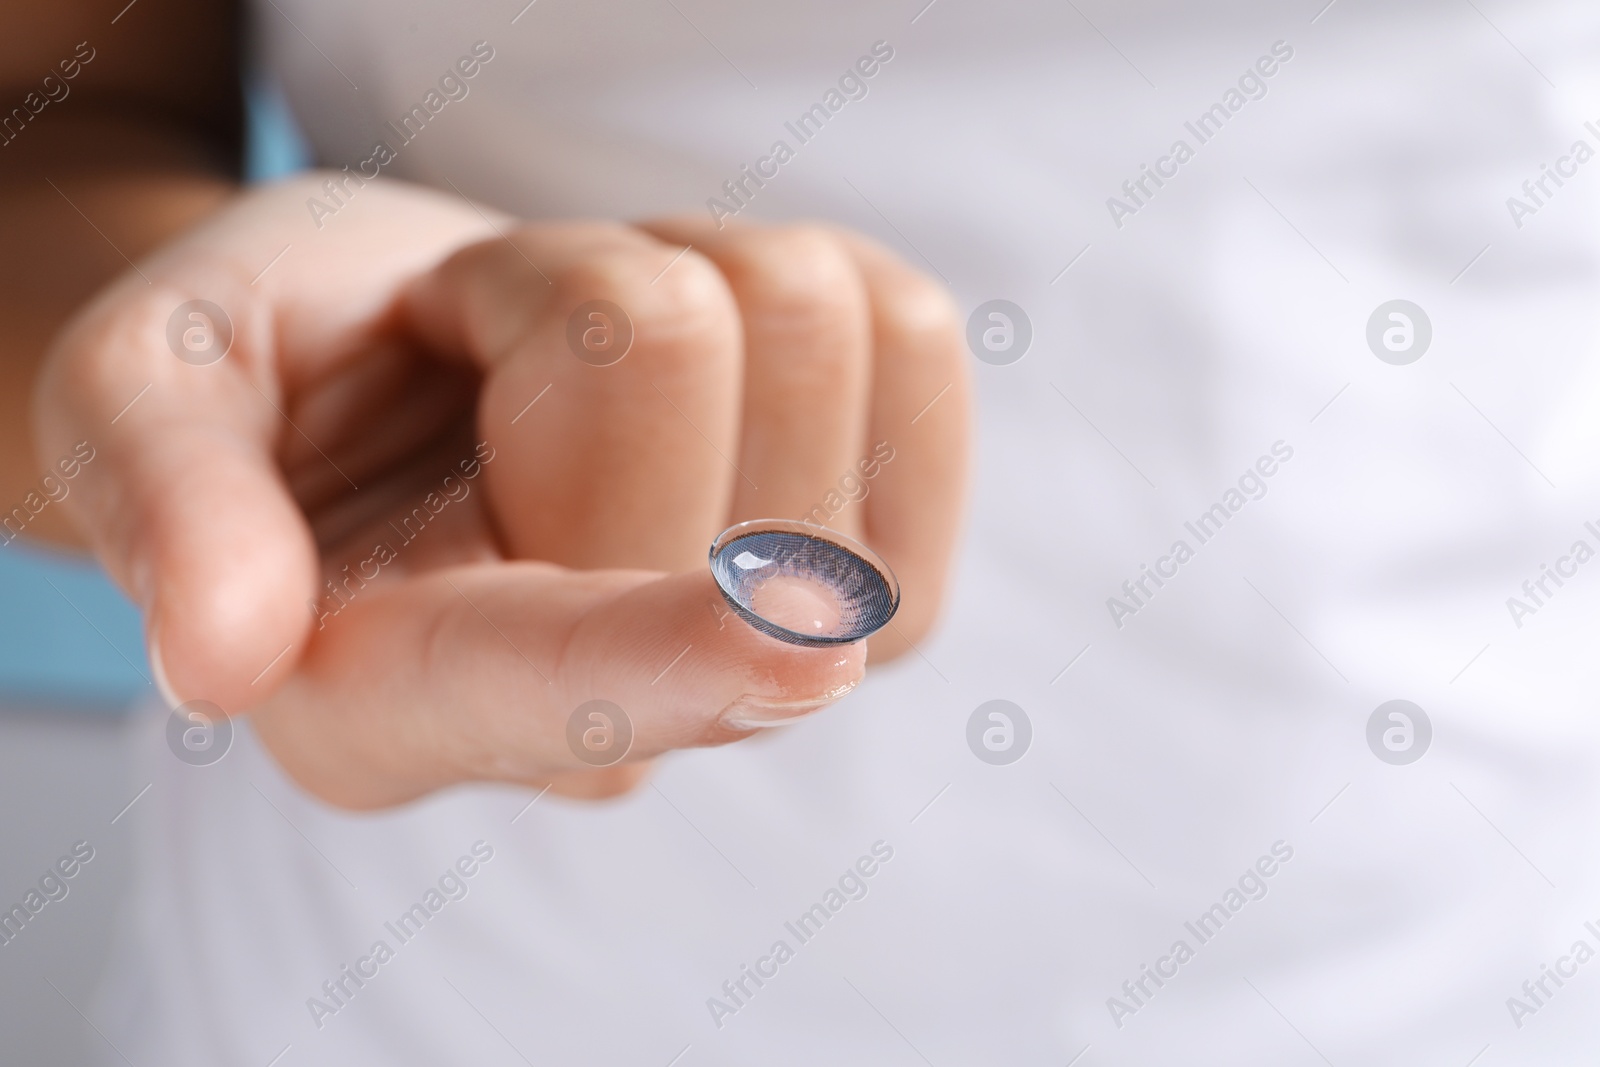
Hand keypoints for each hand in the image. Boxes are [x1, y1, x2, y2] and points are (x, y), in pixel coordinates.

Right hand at [34, 173, 969, 807]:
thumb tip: (222, 659)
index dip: (665, 655)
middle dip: (551, 283)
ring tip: (568, 366)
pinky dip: (785, 287)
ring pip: (800, 322)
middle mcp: (608, 715)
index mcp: (397, 699)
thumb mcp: (144, 392)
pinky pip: (903, 330)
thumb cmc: (268, 382)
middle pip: (669, 356)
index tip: (797, 650)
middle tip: (475, 349)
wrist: (401, 372)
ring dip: (666, 276)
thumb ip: (159, 507)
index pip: (553, 683)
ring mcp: (766, 652)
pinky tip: (693, 376)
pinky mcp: (882, 569)